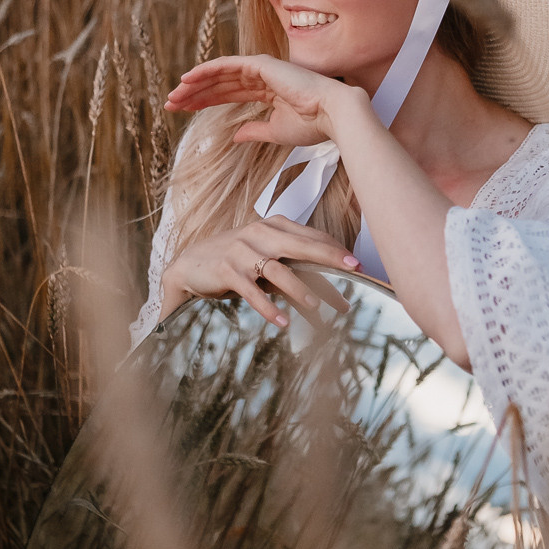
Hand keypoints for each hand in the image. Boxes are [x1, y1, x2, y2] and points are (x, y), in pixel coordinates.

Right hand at [162, 215, 359, 328]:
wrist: (191, 264)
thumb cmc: (236, 261)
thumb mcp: (265, 257)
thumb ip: (291, 265)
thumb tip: (326, 286)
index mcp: (273, 226)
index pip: (310, 237)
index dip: (335, 249)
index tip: (358, 263)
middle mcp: (260, 234)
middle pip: (301, 245)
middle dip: (329, 257)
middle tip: (353, 269)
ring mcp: (243, 251)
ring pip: (278, 271)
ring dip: (299, 289)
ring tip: (317, 306)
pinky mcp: (227, 271)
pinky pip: (252, 291)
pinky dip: (268, 308)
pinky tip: (283, 322)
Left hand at [165, 55, 351, 148]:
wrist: (333, 116)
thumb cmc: (313, 125)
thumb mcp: (276, 132)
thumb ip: (254, 131)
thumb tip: (235, 136)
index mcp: (268, 91)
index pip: (229, 94)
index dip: (205, 101)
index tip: (184, 111)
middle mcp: (262, 77)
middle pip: (220, 83)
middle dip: (194, 93)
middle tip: (171, 103)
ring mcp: (261, 68)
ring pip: (219, 74)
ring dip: (194, 84)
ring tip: (174, 95)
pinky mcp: (261, 64)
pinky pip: (226, 65)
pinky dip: (206, 70)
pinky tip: (187, 79)